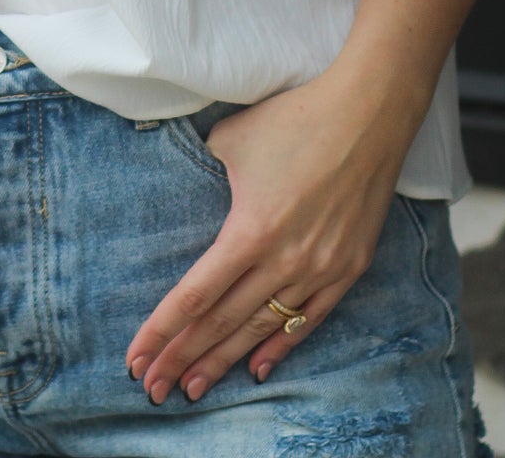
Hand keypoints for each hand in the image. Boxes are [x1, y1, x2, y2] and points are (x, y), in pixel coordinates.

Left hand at [124, 58, 422, 403]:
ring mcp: (319, 269)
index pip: (195, 294)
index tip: (136, 358)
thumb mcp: (232, 139)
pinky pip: (307, 320)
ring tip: (194, 389)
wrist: (369, 115)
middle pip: (222, 322)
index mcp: (251, 229)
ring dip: (225, 361)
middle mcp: (284, 260)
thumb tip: (189, 188)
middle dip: (183, 358)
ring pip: (261, 329)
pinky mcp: (348, 269)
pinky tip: (255, 368)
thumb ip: (205, 171)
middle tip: (152, 389)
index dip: (162, 330)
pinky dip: (279, 346)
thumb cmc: (295, 119)